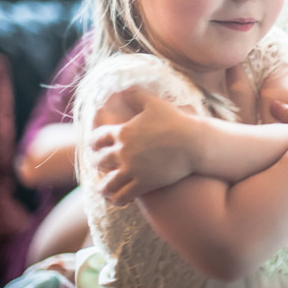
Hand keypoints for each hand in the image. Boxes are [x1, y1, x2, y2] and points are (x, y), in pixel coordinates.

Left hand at [91, 87, 195, 205]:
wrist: (194, 143)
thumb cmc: (176, 121)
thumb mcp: (155, 103)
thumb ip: (137, 95)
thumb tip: (124, 88)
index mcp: (123, 132)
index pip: (97, 139)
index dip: (93, 143)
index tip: (94, 147)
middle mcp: (123, 152)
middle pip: (100, 161)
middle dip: (98, 164)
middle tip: (100, 166)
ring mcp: (132, 169)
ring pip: (107, 183)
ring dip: (103, 187)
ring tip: (103, 189)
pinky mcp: (143, 184)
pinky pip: (122, 196)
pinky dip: (116, 199)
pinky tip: (116, 199)